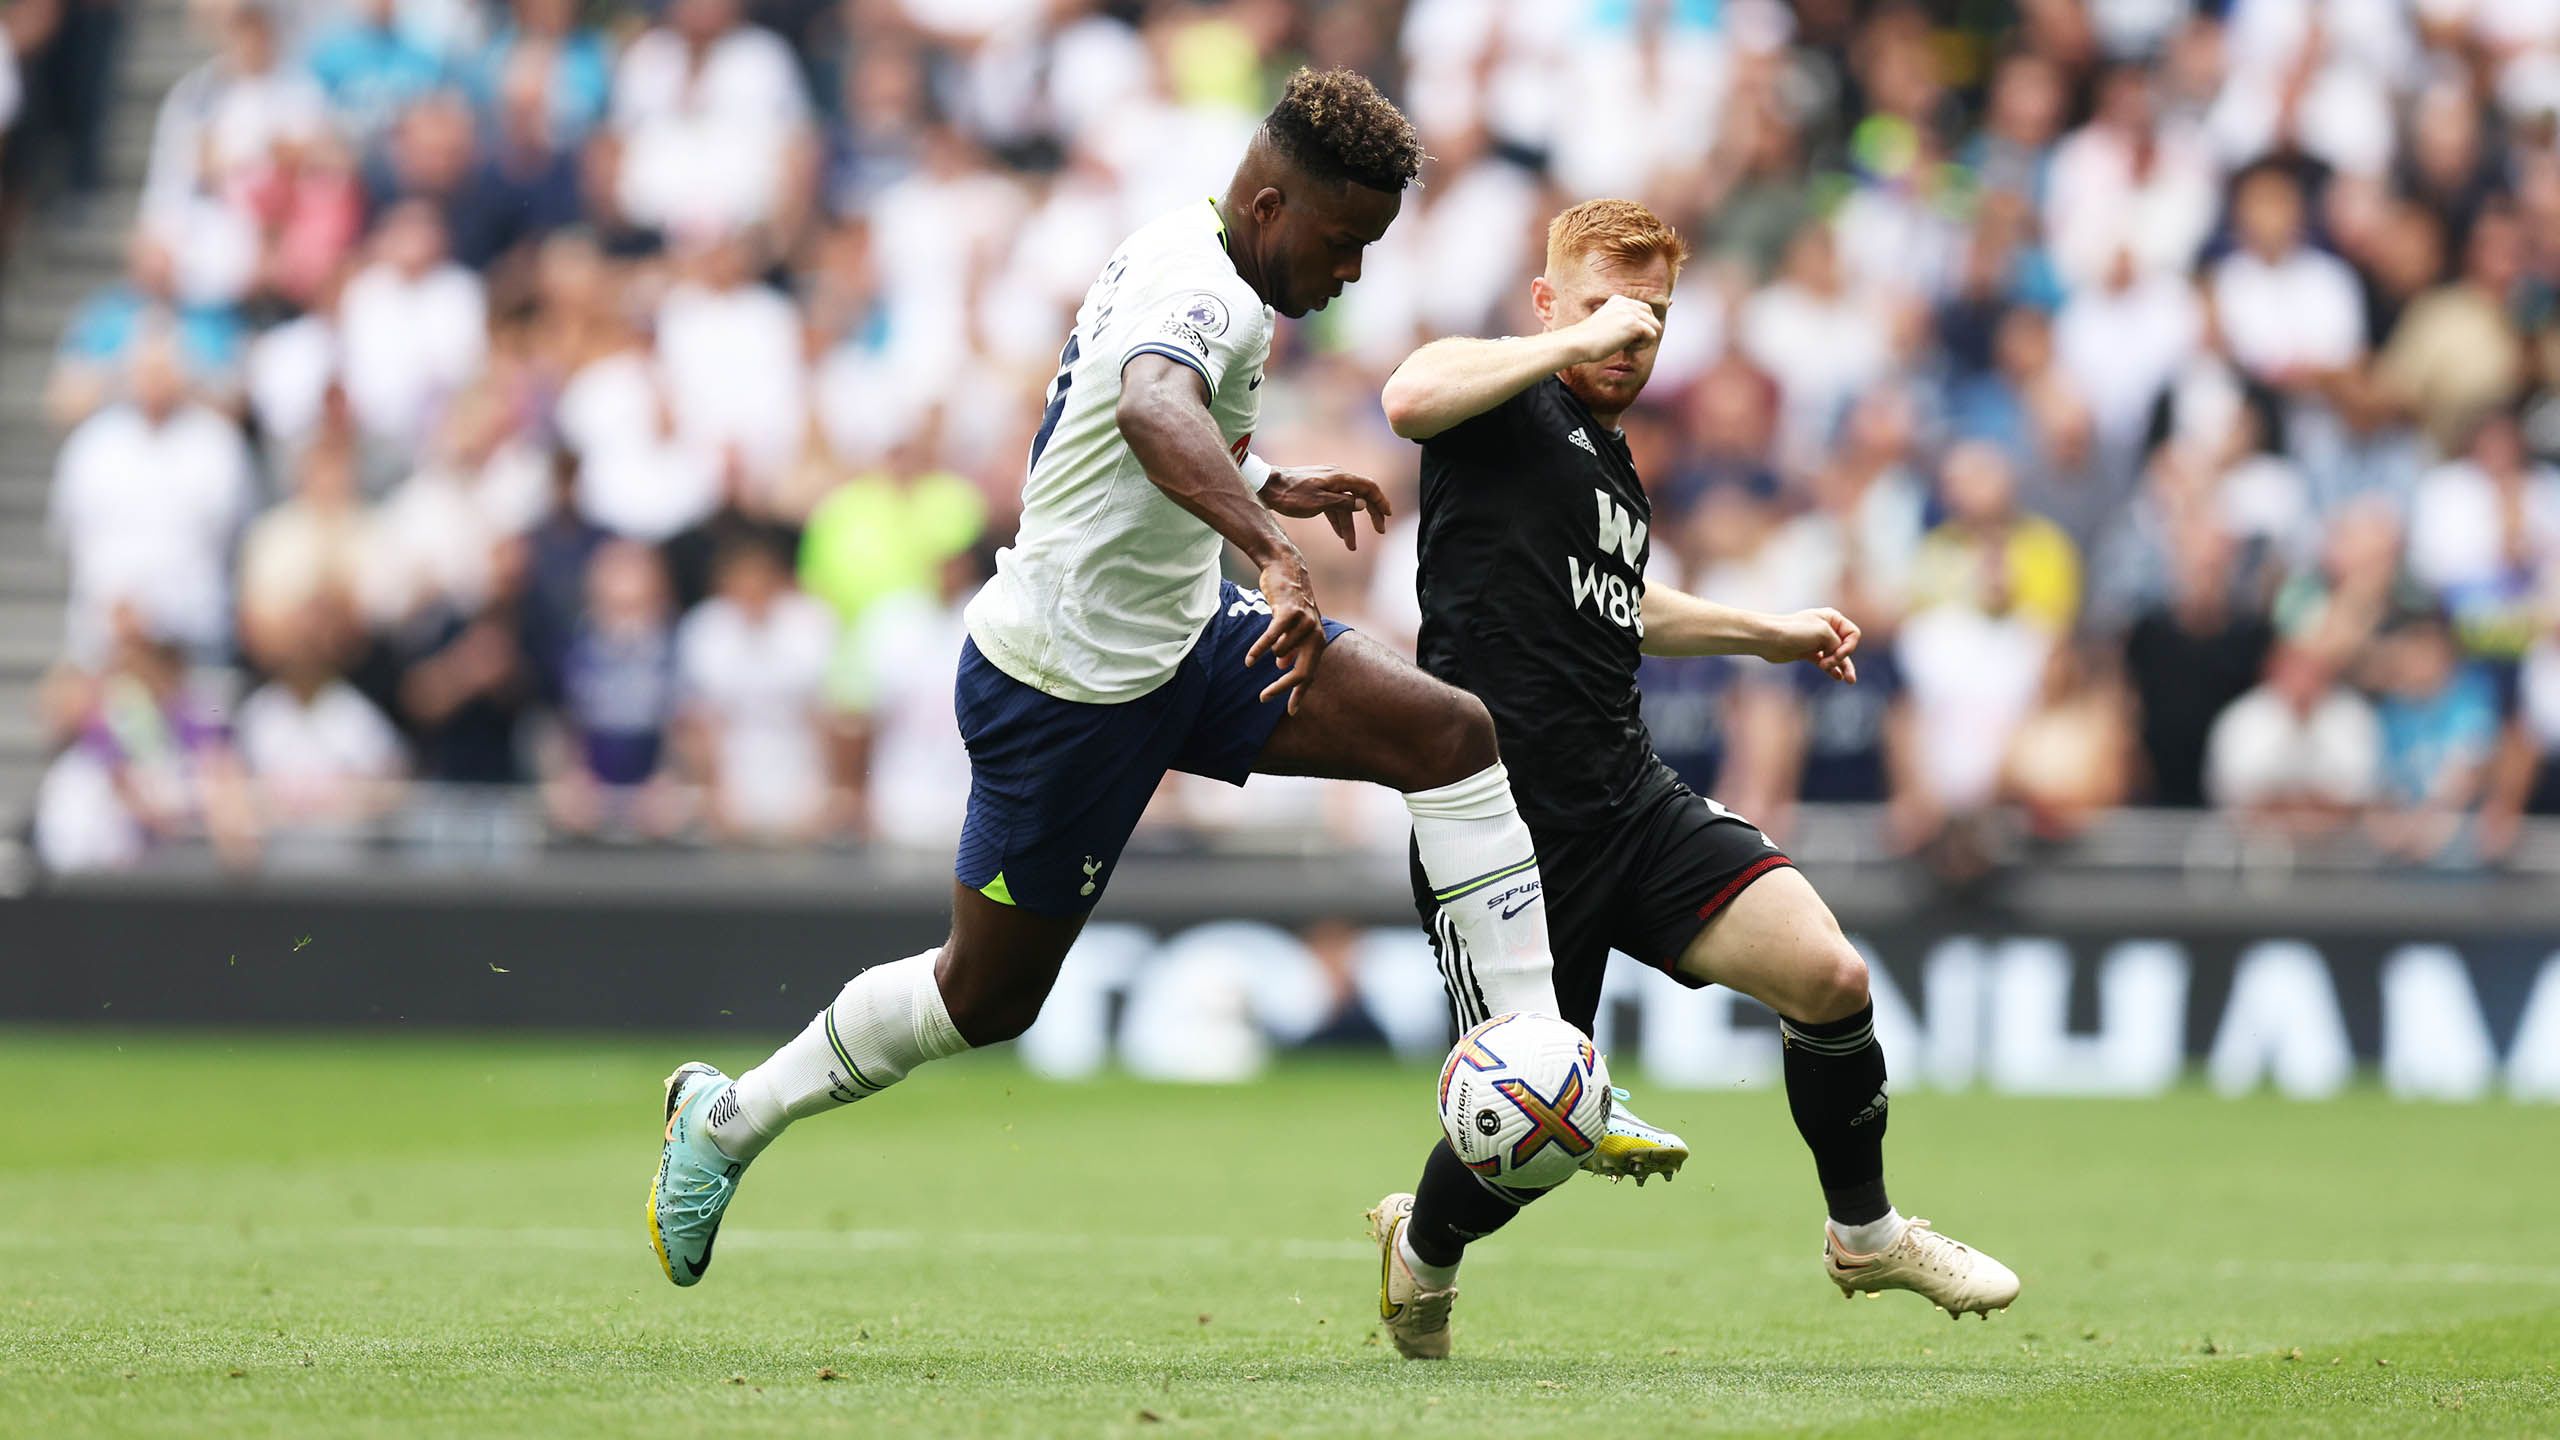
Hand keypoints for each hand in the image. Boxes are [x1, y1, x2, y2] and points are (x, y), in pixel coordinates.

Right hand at [1242, 551, 1324, 713]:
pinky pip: (1272, 638)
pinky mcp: (1290, 613)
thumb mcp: (1293, 627)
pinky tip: (1249, 660)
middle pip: (1303, 672)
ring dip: (1267, 656)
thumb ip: (1292, 647)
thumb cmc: (1288, 599)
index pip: (1310, 674)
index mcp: (1317, 641)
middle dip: (1283, 689)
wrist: (1286, 569)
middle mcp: (1315, 634)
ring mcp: (1305, 624)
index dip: (1299, 694)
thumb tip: (1282, 666)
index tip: (1290, 712)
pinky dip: (1259, 650)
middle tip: (1263, 698)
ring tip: (1252, 659)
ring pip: (1282, 654)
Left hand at [1258, 465, 1391, 550]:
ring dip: (1350, 525)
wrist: (1267, 486)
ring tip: (1351, 546)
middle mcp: (1336, 478)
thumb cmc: (1291, 495)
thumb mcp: (1318, 503)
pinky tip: (1340, 536)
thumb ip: (1342, 504)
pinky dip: (1338, 520)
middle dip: (1371, 514)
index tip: (1388, 515)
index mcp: (1339, 478)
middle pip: (1361, 496)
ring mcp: (1327, 484)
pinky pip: (1334, 506)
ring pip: (1345, 505)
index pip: (1368, 487)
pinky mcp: (1318, 491)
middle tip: (1380, 531)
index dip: (1381, 501)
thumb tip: (1362, 505)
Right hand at [1566, 295, 1662, 364]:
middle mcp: (1627, 302)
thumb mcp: (1607, 324)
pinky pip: (1652, 336)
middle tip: (1626, 343)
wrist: (1578, 342)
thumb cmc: (1589, 339)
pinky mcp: (1634, 323)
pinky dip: (1641, 346)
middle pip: (1652, 318)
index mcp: (1619, 300)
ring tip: (1626, 345)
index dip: (1641, 327)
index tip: (1624, 337)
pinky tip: (1626, 347)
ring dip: (1643, 340)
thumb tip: (1644, 325)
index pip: (1644, 310)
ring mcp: (1631, 311)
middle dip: (1644, 333)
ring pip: (1655, 327)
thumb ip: (1623, 321)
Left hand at [1752, 607, 1860, 683]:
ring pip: (1836, 656)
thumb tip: (1838, 655)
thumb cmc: (1795, 631)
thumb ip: (1837, 644)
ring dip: (1842, 667)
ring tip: (1850, 680)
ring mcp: (1817, 641)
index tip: (1836, 654)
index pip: (1853, 634)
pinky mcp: (1808, 652)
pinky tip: (1837, 677)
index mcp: (1832, 618)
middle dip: (1843, 659)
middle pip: (1845, 646)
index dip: (1849, 647)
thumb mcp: (1823, 632)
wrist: (1770, 639)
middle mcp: (1827, 628)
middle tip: (1838, 670)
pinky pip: (1825, 662)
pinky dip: (1832, 669)